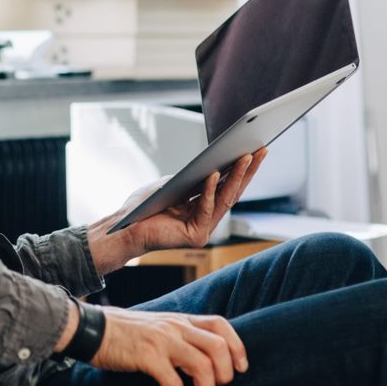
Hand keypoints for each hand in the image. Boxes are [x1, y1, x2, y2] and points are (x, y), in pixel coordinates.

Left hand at [89, 149, 267, 268]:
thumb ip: (191, 177)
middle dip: (248, 170)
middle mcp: (208, 219)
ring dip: (236, 177)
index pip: (228, 185)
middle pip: (233, 191)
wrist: (126, 227)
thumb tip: (213, 163)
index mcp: (204, 206)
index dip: (243, 168)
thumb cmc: (145, 205)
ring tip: (245, 157)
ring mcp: (204, 229)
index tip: (255, 149)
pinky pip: (206, 208)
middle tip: (260, 150)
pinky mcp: (197, 236)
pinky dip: (210, 190)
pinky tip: (213, 174)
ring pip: (225, 200)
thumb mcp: (171, 184)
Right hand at [91, 307, 247, 385]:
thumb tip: (201, 357)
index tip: (241, 368)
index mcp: (179, 319)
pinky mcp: (147, 357)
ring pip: (202, 366)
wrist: (92, 330)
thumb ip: (178, 335)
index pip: (220, 324)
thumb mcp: (156, 326)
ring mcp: (162, 341)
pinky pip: (174, 385)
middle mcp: (175, 327)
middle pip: (218, 348)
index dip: (237, 346)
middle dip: (225, 376)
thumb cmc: (123, 333)